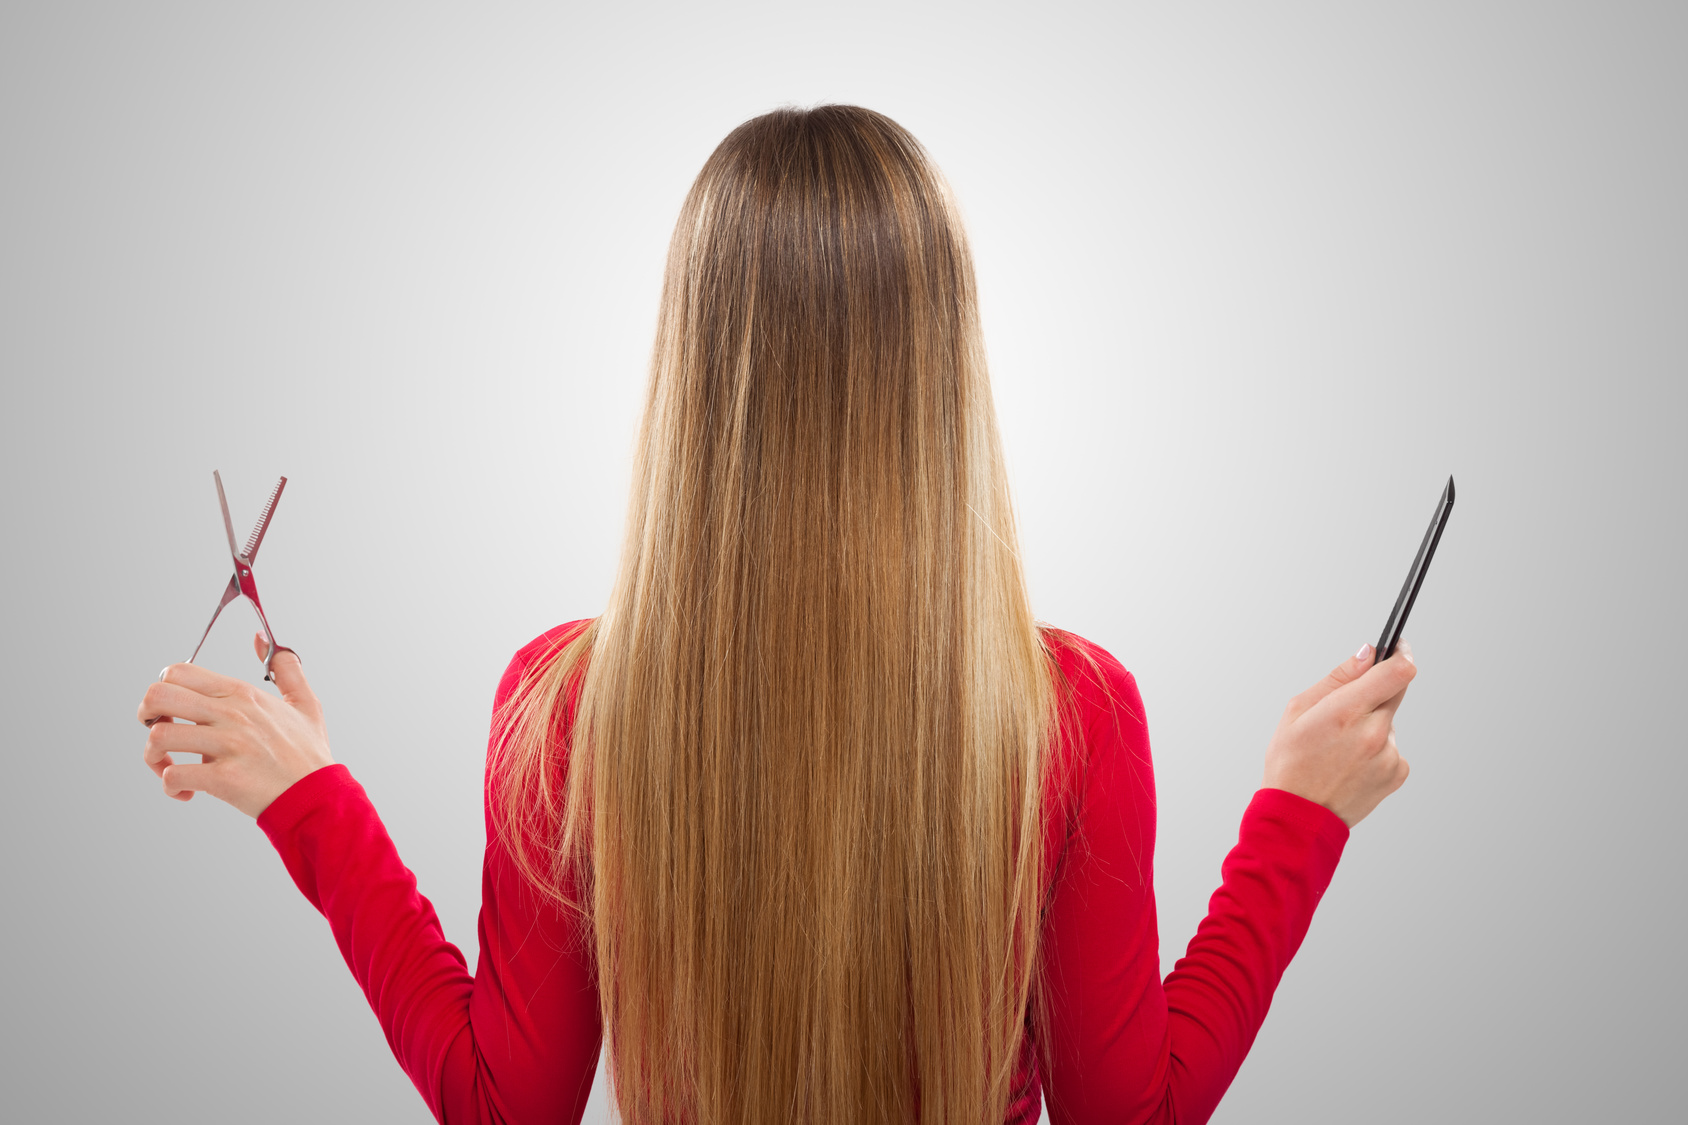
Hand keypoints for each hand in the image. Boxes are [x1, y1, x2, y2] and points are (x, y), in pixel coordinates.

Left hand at [137, 632, 334, 817]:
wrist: (317, 795)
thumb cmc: (308, 753)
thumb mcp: (305, 703)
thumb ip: (285, 667)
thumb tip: (260, 639)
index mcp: (243, 694)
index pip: (179, 671)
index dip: (162, 687)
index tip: (171, 710)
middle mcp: (232, 715)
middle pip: (158, 696)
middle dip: (146, 716)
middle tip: (160, 733)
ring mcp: (227, 746)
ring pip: (159, 736)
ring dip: (155, 758)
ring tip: (171, 768)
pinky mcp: (224, 779)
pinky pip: (173, 776)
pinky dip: (171, 787)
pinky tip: (187, 792)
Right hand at [1262, 639, 1417, 827]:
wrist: (1298, 816)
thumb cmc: (1290, 762)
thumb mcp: (1298, 711)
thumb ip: (1338, 678)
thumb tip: (1368, 654)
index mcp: (1346, 712)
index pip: (1397, 671)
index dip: (1401, 653)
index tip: (1398, 647)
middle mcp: (1374, 732)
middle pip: (1395, 691)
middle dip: (1377, 689)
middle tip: (1351, 704)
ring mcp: (1389, 755)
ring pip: (1388, 721)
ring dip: (1371, 724)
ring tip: (1340, 747)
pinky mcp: (1397, 773)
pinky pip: (1392, 747)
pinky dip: (1375, 749)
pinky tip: (1351, 763)